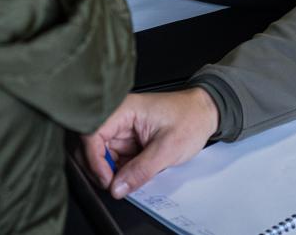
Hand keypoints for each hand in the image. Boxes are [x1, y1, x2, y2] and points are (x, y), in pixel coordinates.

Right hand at [81, 88, 221, 197]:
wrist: (205, 114)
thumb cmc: (190, 118)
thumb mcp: (168, 148)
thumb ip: (141, 170)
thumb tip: (118, 187)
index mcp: (123, 109)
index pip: (91, 132)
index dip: (93, 158)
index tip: (105, 179)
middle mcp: (118, 117)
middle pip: (90, 145)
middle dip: (98, 168)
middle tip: (114, 185)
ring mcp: (121, 129)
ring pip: (100, 155)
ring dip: (109, 171)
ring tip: (127, 179)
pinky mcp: (126, 140)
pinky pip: (113, 159)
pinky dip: (118, 171)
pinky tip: (131, 174)